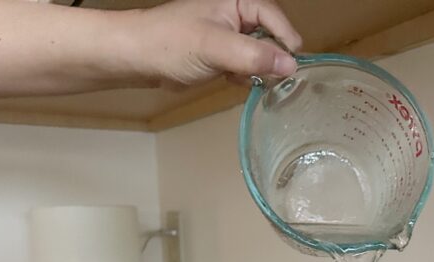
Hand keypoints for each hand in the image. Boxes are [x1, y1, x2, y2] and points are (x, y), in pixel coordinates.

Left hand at [129, 0, 302, 87]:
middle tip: (275, 79)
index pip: (275, 17)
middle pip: (272, 35)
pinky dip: (247, 76)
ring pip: (261, 53)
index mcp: (237, 1)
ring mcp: (230, 35)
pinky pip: (247, 66)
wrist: (139, 58)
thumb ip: (254, 55)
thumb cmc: (170, 42)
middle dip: (273, 57)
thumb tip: (289, 65)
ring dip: (261, 70)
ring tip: (256, 82)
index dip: (286, 40)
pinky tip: (236, 82)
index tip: (294, 66)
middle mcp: (237, 14)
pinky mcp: (224, 54)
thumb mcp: (216, 47)